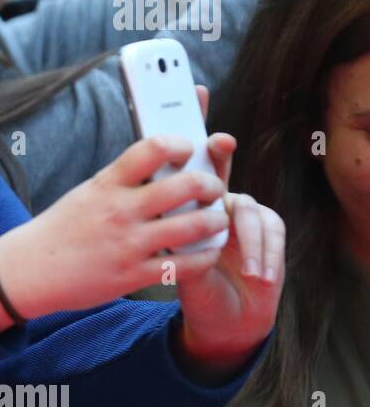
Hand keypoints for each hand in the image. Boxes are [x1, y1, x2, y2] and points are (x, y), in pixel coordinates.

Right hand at [0, 86, 239, 330]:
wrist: (29, 270)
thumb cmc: (61, 228)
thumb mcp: (86, 193)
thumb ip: (121, 180)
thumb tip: (159, 160)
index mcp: (106, 184)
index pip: (152, 148)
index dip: (180, 143)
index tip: (189, 149)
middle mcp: (119, 211)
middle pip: (185, 186)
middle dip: (210, 185)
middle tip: (214, 189)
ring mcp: (128, 244)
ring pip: (194, 226)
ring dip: (215, 221)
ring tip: (217, 220)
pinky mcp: (133, 276)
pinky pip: (185, 266)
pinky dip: (205, 257)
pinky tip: (208, 252)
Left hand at [172, 88, 284, 377]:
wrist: (221, 316)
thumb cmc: (192, 284)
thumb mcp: (156, 255)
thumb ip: (153, 222)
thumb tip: (135, 186)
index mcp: (182, 200)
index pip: (183, 157)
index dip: (191, 122)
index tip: (192, 90)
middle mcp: (215, 201)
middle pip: (218, 168)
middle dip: (218, 154)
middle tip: (217, 142)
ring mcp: (242, 217)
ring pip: (248, 206)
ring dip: (245, 234)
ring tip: (238, 256)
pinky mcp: (267, 236)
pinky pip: (271, 235)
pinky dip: (264, 256)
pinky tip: (258, 273)